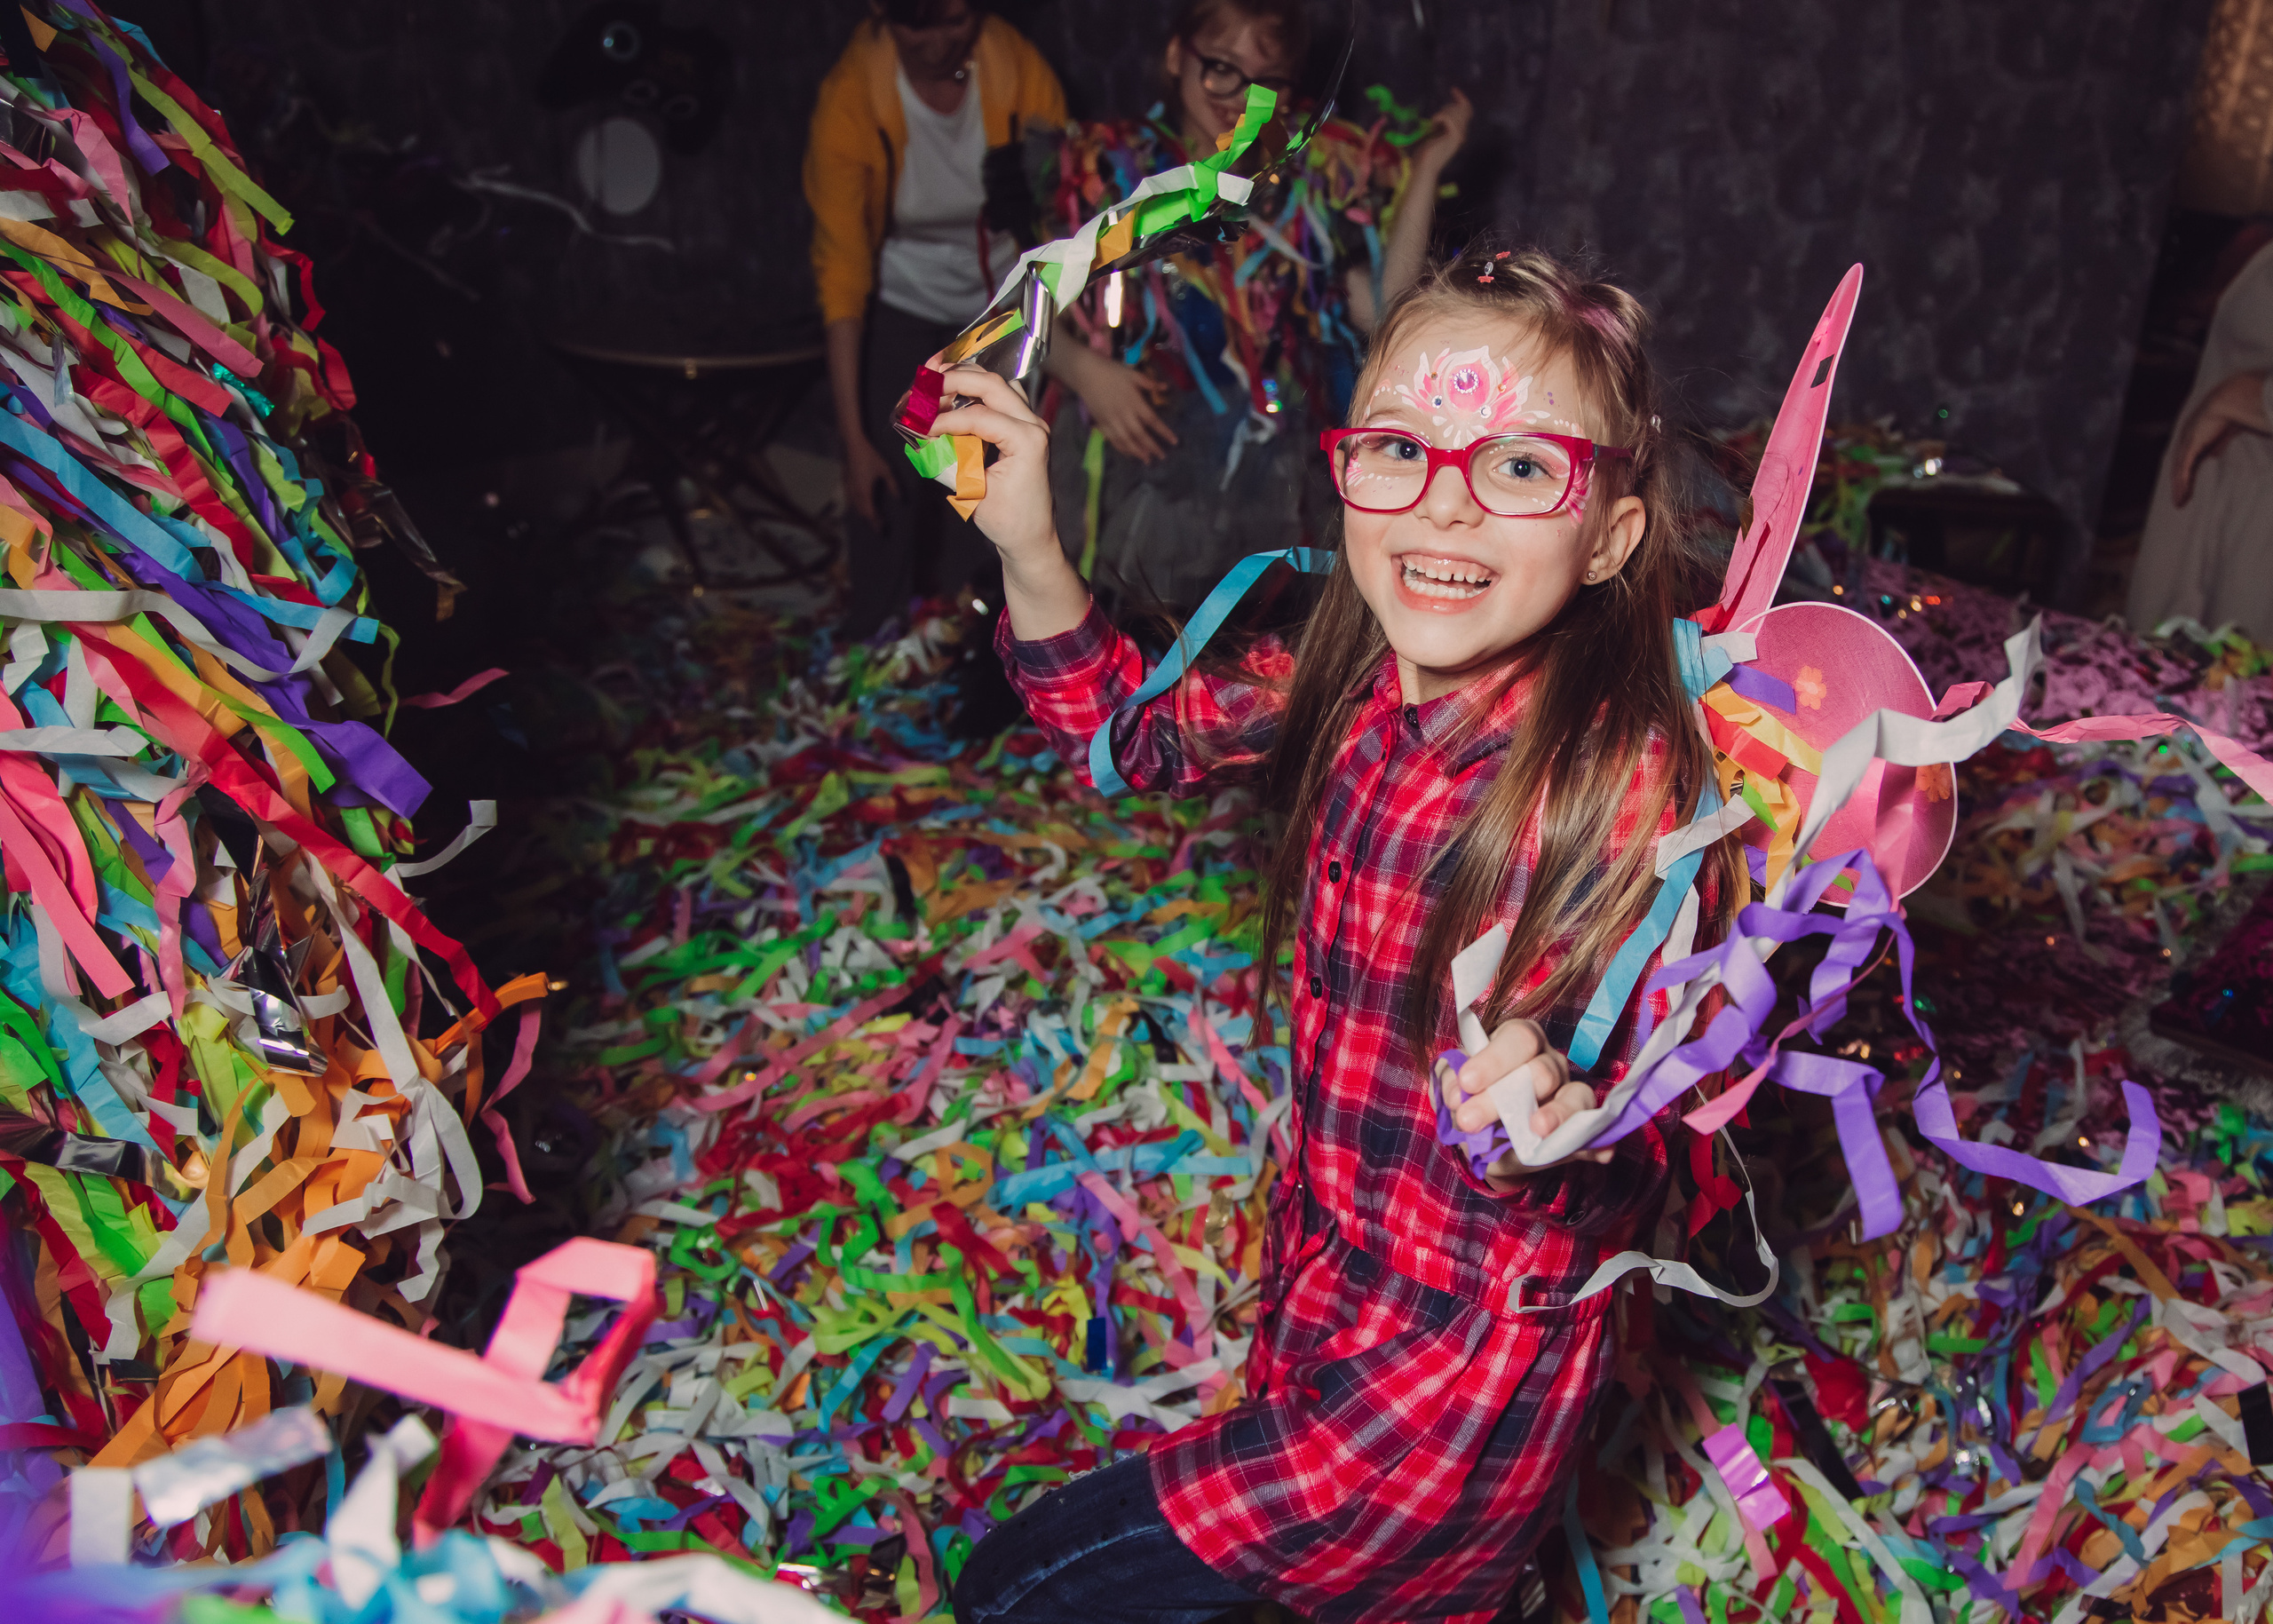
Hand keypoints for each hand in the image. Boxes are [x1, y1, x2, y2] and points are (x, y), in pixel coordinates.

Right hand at [842, 433, 898, 526]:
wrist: (852, 445)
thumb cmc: (870, 456)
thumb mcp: (886, 470)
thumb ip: (893, 486)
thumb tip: (901, 500)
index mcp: (864, 493)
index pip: (870, 514)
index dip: (876, 524)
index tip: (883, 531)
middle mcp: (854, 494)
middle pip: (862, 513)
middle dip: (871, 521)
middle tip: (880, 526)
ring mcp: (848, 488)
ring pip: (855, 508)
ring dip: (863, 514)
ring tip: (872, 518)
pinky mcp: (845, 483)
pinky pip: (850, 501)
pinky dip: (856, 507)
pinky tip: (859, 506)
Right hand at [926, 363, 1058, 563]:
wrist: (1032, 537)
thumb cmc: (1009, 521)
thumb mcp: (972, 493)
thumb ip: (947, 461)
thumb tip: (922, 437)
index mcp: (1028, 441)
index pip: (979, 416)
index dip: (945, 419)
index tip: (921, 426)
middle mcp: (1034, 425)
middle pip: (991, 384)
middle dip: (955, 380)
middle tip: (924, 384)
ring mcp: (1032, 423)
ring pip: (998, 385)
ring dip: (966, 379)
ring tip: (935, 381)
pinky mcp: (1024, 427)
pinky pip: (1002, 397)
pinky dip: (977, 392)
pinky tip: (954, 394)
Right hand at [1070, 352, 1176, 464]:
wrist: (1086, 373)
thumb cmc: (1111, 371)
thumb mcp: (1132, 373)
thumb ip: (1149, 382)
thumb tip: (1165, 387)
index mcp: (1134, 402)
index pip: (1152, 420)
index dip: (1164, 432)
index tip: (1174, 441)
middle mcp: (1124, 414)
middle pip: (1140, 434)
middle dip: (1152, 447)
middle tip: (1162, 457)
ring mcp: (1111, 420)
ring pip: (1126, 440)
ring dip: (1137, 451)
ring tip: (1147, 460)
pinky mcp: (1101, 423)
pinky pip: (1112, 439)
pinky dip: (1121, 448)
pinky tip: (1128, 453)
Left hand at [1409, 87, 1472, 174]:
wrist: (1423, 167)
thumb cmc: (1424, 154)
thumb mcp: (1433, 134)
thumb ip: (1441, 124)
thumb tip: (1442, 112)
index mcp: (1459, 133)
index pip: (1467, 111)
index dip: (1461, 99)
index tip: (1453, 89)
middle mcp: (1462, 134)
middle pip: (1462, 109)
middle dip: (1447, 107)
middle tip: (1435, 119)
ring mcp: (1460, 135)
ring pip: (1455, 112)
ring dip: (1442, 113)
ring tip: (1433, 123)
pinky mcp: (1454, 136)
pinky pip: (1449, 118)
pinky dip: (1439, 116)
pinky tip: (1433, 124)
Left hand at [1439, 1018, 1612, 1192]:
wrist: (1485, 1140)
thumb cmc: (1472, 1099)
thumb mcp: (1454, 1089)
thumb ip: (1450, 1085)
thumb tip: (1456, 1097)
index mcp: (1520, 1042)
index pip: (1518, 1038)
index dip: (1494, 1059)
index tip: (1467, 1083)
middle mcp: (1550, 1063)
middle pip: (1541, 1071)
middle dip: (1504, 1097)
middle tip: (1470, 1121)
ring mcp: (1570, 1094)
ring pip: (1577, 1096)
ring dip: (1557, 1113)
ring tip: (1538, 1129)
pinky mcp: (1582, 1129)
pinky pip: (1597, 1132)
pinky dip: (1599, 1142)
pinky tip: (1601, 1153)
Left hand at [2173, 369, 2270, 506]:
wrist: (2234, 398)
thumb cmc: (2237, 409)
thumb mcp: (2227, 430)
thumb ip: (2219, 442)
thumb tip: (2213, 454)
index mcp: (2197, 432)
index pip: (2190, 456)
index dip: (2189, 472)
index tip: (2189, 486)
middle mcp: (2189, 436)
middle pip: (2182, 465)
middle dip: (2180, 482)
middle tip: (2180, 499)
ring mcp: (2188, 440)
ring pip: (2180, 469)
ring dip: (2180, 486)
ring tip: (2180, 502)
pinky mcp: (2191, 444)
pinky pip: (2184, 467)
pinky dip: (2183, 481)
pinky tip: (2182, 494)